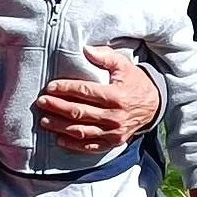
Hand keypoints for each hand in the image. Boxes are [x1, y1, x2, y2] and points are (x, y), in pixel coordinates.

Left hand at [34, 46, 161, 153]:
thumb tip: (86, 50)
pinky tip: (59, 139)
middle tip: (42, 102)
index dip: (66, 89)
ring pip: (81, 131)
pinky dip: (73, 144)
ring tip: (44, 120)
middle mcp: (115, 116)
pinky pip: (90, 146)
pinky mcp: (114, 142)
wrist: (154, 106)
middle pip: (79, 112)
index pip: (85, 92)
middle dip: (57, 107)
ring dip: (60, 126)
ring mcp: (114, 132)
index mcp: (116, 95)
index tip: (50, 87)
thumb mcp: (124, 65)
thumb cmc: (135, 82)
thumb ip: (105, 57)